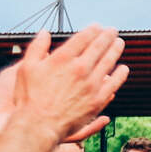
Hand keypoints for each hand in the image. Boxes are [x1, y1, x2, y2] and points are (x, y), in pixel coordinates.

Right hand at [13, 27, 129, 143]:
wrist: (38, 124)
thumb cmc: (29, 97)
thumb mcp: (26, 67)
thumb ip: (37, 48)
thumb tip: (44, 33)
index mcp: (63, 58)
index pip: (83, 38)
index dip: (92, 30)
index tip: (97, 26)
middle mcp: (80, 69)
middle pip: (99, 47)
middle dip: (107, 36)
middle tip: (113, 31)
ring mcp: (91, 85)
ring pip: (108, 62)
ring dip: (116, 50)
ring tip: (120, 43)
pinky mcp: (97, 100)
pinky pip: (113, 84)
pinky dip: (120, 75)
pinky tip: (123, 69)